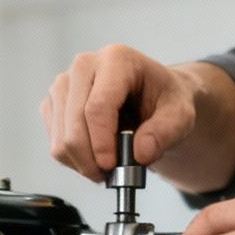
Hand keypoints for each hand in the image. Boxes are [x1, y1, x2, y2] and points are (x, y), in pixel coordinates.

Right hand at [39, 44, 199, 180]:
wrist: (153, 98)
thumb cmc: (164, 100)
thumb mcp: (180, 115)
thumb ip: (165, 132)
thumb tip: (140, 153)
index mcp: (116, 59)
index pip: (98, 106)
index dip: (101, 142)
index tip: (111, 165)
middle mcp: (84, 65)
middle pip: (74, 122)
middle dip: (90, 158)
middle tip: (110, 175)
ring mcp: (65, 84)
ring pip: (60, 136)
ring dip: (81, 162)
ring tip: (106, 168)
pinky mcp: (54, 103)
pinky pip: (54, 141)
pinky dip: (72, 159)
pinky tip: (93, 157)